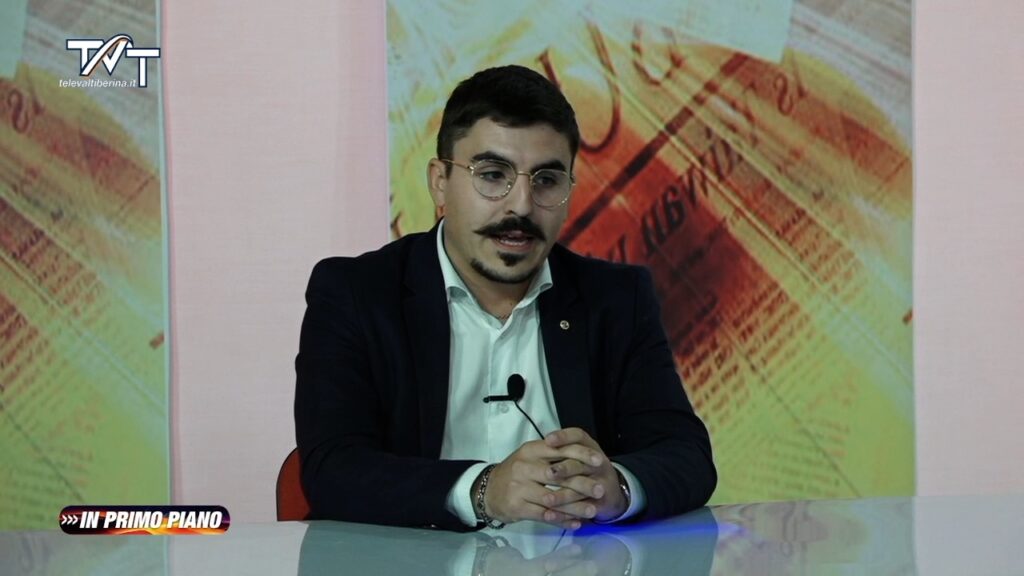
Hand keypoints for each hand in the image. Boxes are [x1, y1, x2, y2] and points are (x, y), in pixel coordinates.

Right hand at [482, 437, 610, 528]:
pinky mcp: (517, 507)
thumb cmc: (516, 472)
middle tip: (601, 490)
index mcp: (531, 450)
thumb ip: (553, 453)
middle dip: (583, 483)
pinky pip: (544, 515)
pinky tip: (576, 523)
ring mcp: (519, 488)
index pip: (560, 449)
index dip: (581, 454)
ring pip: (554, 498)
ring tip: (593, 510)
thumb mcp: (531, 456)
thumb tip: (584, 453)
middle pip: (559, 475)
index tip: (600, 461)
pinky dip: (562, 520)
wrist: (488, 490)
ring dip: (575, 506)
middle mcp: (524, 466)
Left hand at [544, 428, 627, 522]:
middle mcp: (598, 461)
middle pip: (580, 463)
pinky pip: (584, 508)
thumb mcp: (573, 454)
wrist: (608, 491)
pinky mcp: (601, 502)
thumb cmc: (583, 468)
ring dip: (564, 495)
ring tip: (547, 500)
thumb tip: (539, 444)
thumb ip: (558, 449)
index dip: (564, 437)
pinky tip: (552, 516)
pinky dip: (568, 514)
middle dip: (564, 469)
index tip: (548, 440)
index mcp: (589, 446)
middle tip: (548, 474)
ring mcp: (601, 481)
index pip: (578, 436)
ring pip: (582, 488)